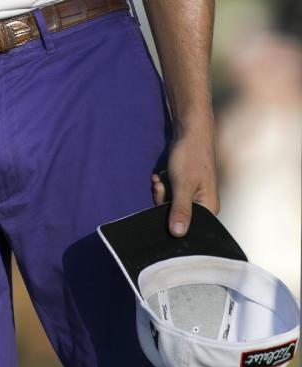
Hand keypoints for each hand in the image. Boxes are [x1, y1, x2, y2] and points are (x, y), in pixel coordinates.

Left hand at [151, 121, 219, 235]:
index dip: (171, 220)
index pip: (188, 227)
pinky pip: (172, 194)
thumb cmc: (191, 157)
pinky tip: (158, 176)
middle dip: (164, 202)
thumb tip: (177, 234)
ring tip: (158, 179)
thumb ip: (180, 210)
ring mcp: (195, 196)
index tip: (161, 201)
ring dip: (162, 193)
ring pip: (172, 204)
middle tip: (159, 185)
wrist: (190, 132)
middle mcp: (204, 205)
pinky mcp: (186, 187)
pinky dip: (163, 187)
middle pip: (178, 216)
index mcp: (209, 209)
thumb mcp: (182, 185)